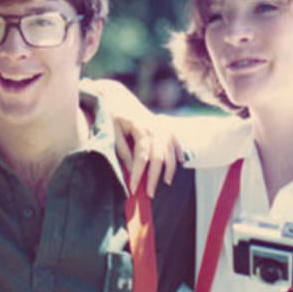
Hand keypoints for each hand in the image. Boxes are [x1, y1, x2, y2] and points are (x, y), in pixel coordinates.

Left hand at [83, 78, 183, 196]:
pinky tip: (180, 163)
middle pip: (158, 157)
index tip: (132, 188)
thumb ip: (122, 150)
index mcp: (141, 128)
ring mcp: (161, 127)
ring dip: (169, 169)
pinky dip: (178, 152)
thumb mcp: (113, 132)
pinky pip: (175, 141)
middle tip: (149, 194)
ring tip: (165, 183)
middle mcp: (155, 127)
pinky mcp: (164, 126)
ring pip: (169, 151)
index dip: (138, 174)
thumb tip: (132, 169)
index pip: (142, 156)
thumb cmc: (112, 116)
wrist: (117, 97)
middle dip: (154, 177)